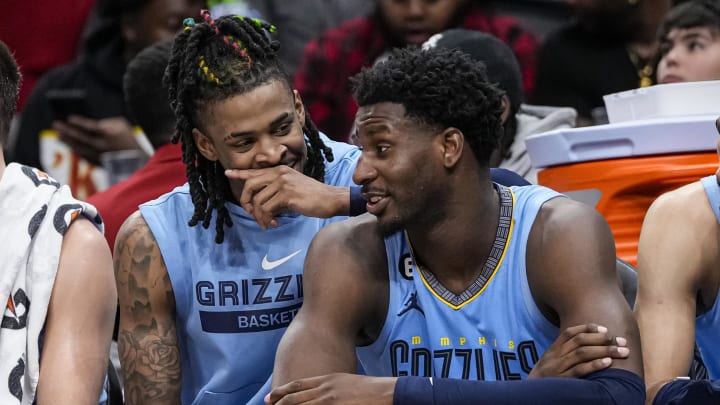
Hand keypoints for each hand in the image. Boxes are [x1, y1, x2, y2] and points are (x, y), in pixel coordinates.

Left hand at [53, 115, 139, 164]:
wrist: (136, 159)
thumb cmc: (128, 138)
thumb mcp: (121, 125)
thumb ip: (105, 123)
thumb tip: (91, 124)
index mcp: (108, 134)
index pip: (89, 127)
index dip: (78, 122)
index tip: (69, 118)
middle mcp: (101, 145)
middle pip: (80, 137)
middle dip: (67, 130)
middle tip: (56, 125)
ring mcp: (98, 155)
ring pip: (79, 147)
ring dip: (68, 141)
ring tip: (60, 135)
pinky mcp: (97, 162)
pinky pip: (82, 155)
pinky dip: (75, 149)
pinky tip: (69, 145)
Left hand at [225, 166, 348, 229]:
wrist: (330, 199)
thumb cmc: (313, 197)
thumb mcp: (292, 188)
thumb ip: (276, 190)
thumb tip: (261, 204)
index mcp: (280, 171)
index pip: (255, 171)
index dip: (240, 173)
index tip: (228, 173)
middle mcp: (279, 174)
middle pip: (250, 186)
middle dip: (246, 202)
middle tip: (251, 214)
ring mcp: (282, 183)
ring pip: (258, 201)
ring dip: (260, 217)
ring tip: (268, 223)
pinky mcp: (287, 195)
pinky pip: (267, 209)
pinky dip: (268, 219)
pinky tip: (275, 223)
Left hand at [266, 373, 395, 404]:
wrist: (385, 392)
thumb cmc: (368, 388)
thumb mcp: (344, 382)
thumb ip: (330, 387)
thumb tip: (318, 395)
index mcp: (327, 380)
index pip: (297, 385)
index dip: (282, 391)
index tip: (270, 397)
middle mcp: (325, 389)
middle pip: (294, 398)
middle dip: (278, 404)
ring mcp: (329, 401)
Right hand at [529, 323, 629, 377]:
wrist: (529, 395)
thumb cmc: (544, 380)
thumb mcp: (549, 363)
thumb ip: (563, 354)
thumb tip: (587, 347)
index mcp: (552, 350)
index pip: (570, 333)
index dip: (588, 328)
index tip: (605, 329)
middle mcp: (555, 356)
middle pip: (580, 341)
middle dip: (603, 339)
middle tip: (621, 341)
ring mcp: (558, 368)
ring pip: (582, 353)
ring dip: (604, 351)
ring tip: (621, 351)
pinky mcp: (562, 381)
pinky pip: (579, 370)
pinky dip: (594, 365)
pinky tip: (607, 363)